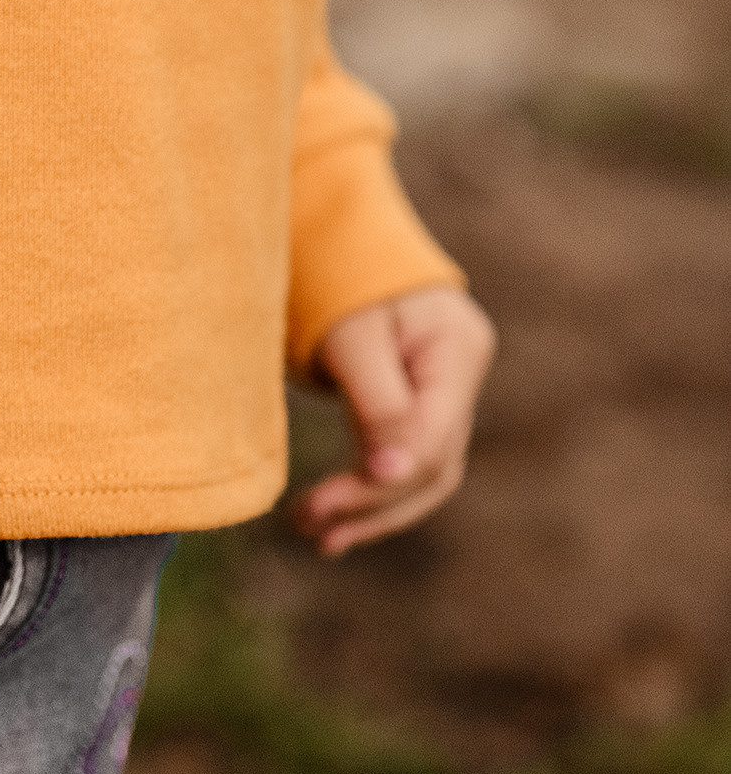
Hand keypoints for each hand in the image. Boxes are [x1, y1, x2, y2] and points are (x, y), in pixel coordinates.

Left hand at [291, 286, 496, 557]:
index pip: (431, 437)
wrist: (337, 235)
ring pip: (422, 473)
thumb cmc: (341, 273)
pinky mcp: (420, 402)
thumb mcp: (352, 336)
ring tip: (318, 538)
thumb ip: (379, 404)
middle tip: (310, 528)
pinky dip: (371, 490)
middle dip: (372, 504)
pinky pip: (405, 459)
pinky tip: (336, 521)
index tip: (325, 504)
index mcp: (459, 348)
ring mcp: (448, 391)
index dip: (382, 479)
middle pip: (432, 464)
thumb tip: (392, 477)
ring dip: (372, 512)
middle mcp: (463, 374)